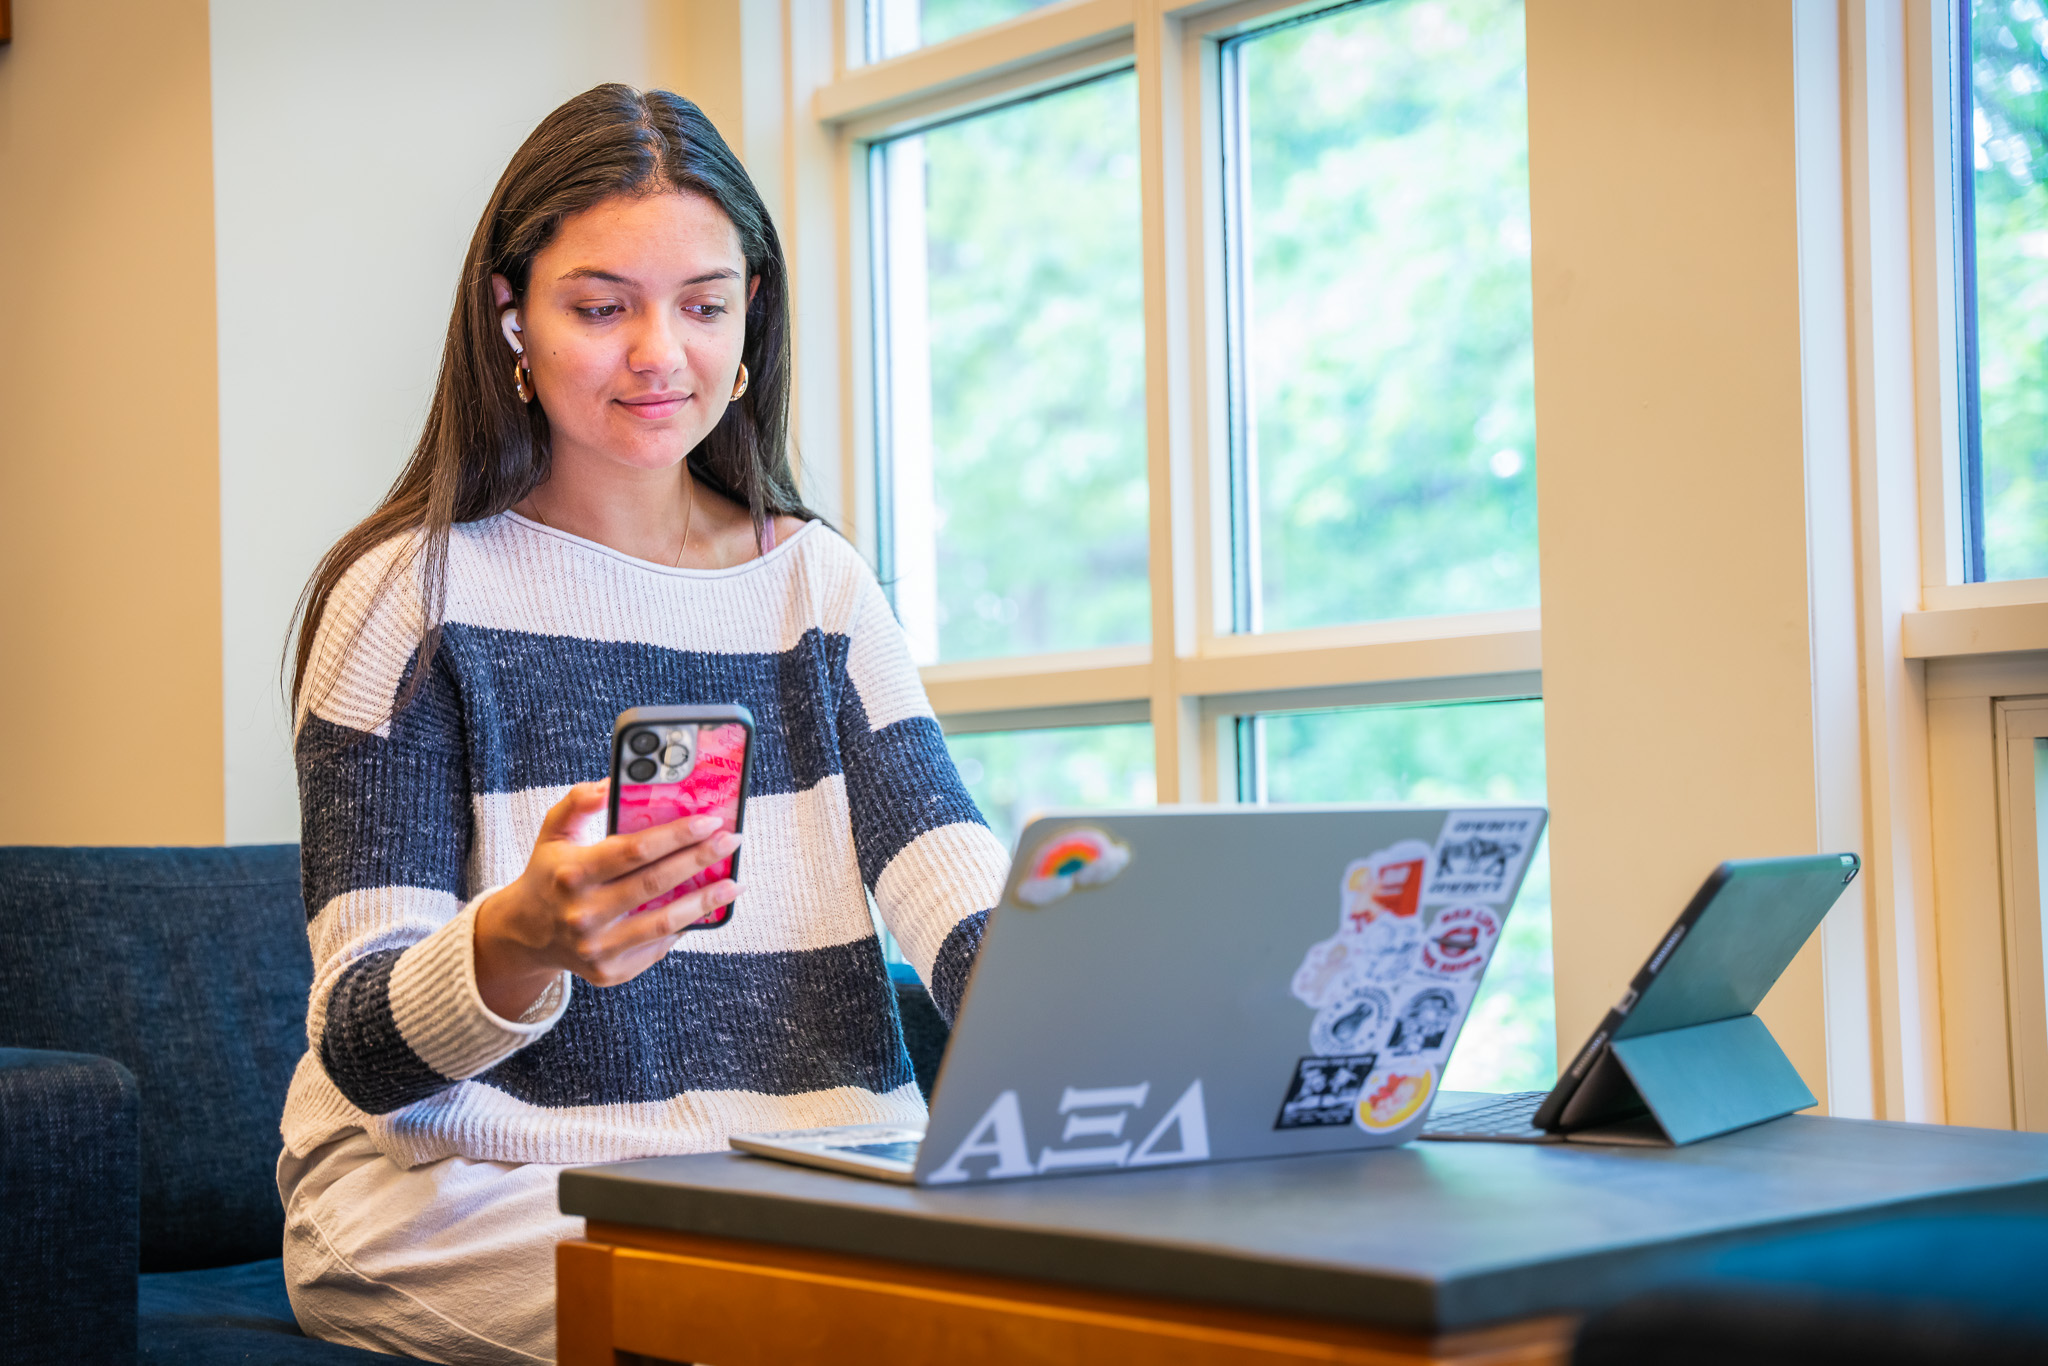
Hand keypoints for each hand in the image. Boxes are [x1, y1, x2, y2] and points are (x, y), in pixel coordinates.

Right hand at [472, 781, 739, 1018]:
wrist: (525, 934)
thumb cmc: (550, 874)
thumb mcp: (554, 832)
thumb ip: (577, 802)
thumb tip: (609, 785)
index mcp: (572, 874)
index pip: (635, 850)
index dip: (677, 835)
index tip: (710, 822)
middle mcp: (583, 914)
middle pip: (656, 884)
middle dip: (701, 859)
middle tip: (731, 842)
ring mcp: (596, 948)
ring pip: (664, 922)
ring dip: (706, 901)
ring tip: (733, 882)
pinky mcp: (609, 972)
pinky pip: (658, 947)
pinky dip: (684, 927)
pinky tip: (703, 909)